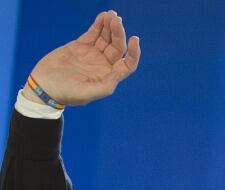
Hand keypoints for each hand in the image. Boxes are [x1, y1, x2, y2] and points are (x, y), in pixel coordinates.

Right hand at [23, 11, 140, 105]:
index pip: (128, 63)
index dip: (134, 52)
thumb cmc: (66, 93)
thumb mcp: (86, 93)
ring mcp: (93, 54)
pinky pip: (93, 33)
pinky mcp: (81, 45)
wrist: (44, 85)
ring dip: (110, 26)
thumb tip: (117, 75)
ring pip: (107, 38)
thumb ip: (103, 85)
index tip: (134, 39)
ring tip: (111, 15)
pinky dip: (99, 24)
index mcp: (109, 76)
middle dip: (119, 33)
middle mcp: (104, 65)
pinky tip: (104, 16)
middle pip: (118, 47)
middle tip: (116, 20)